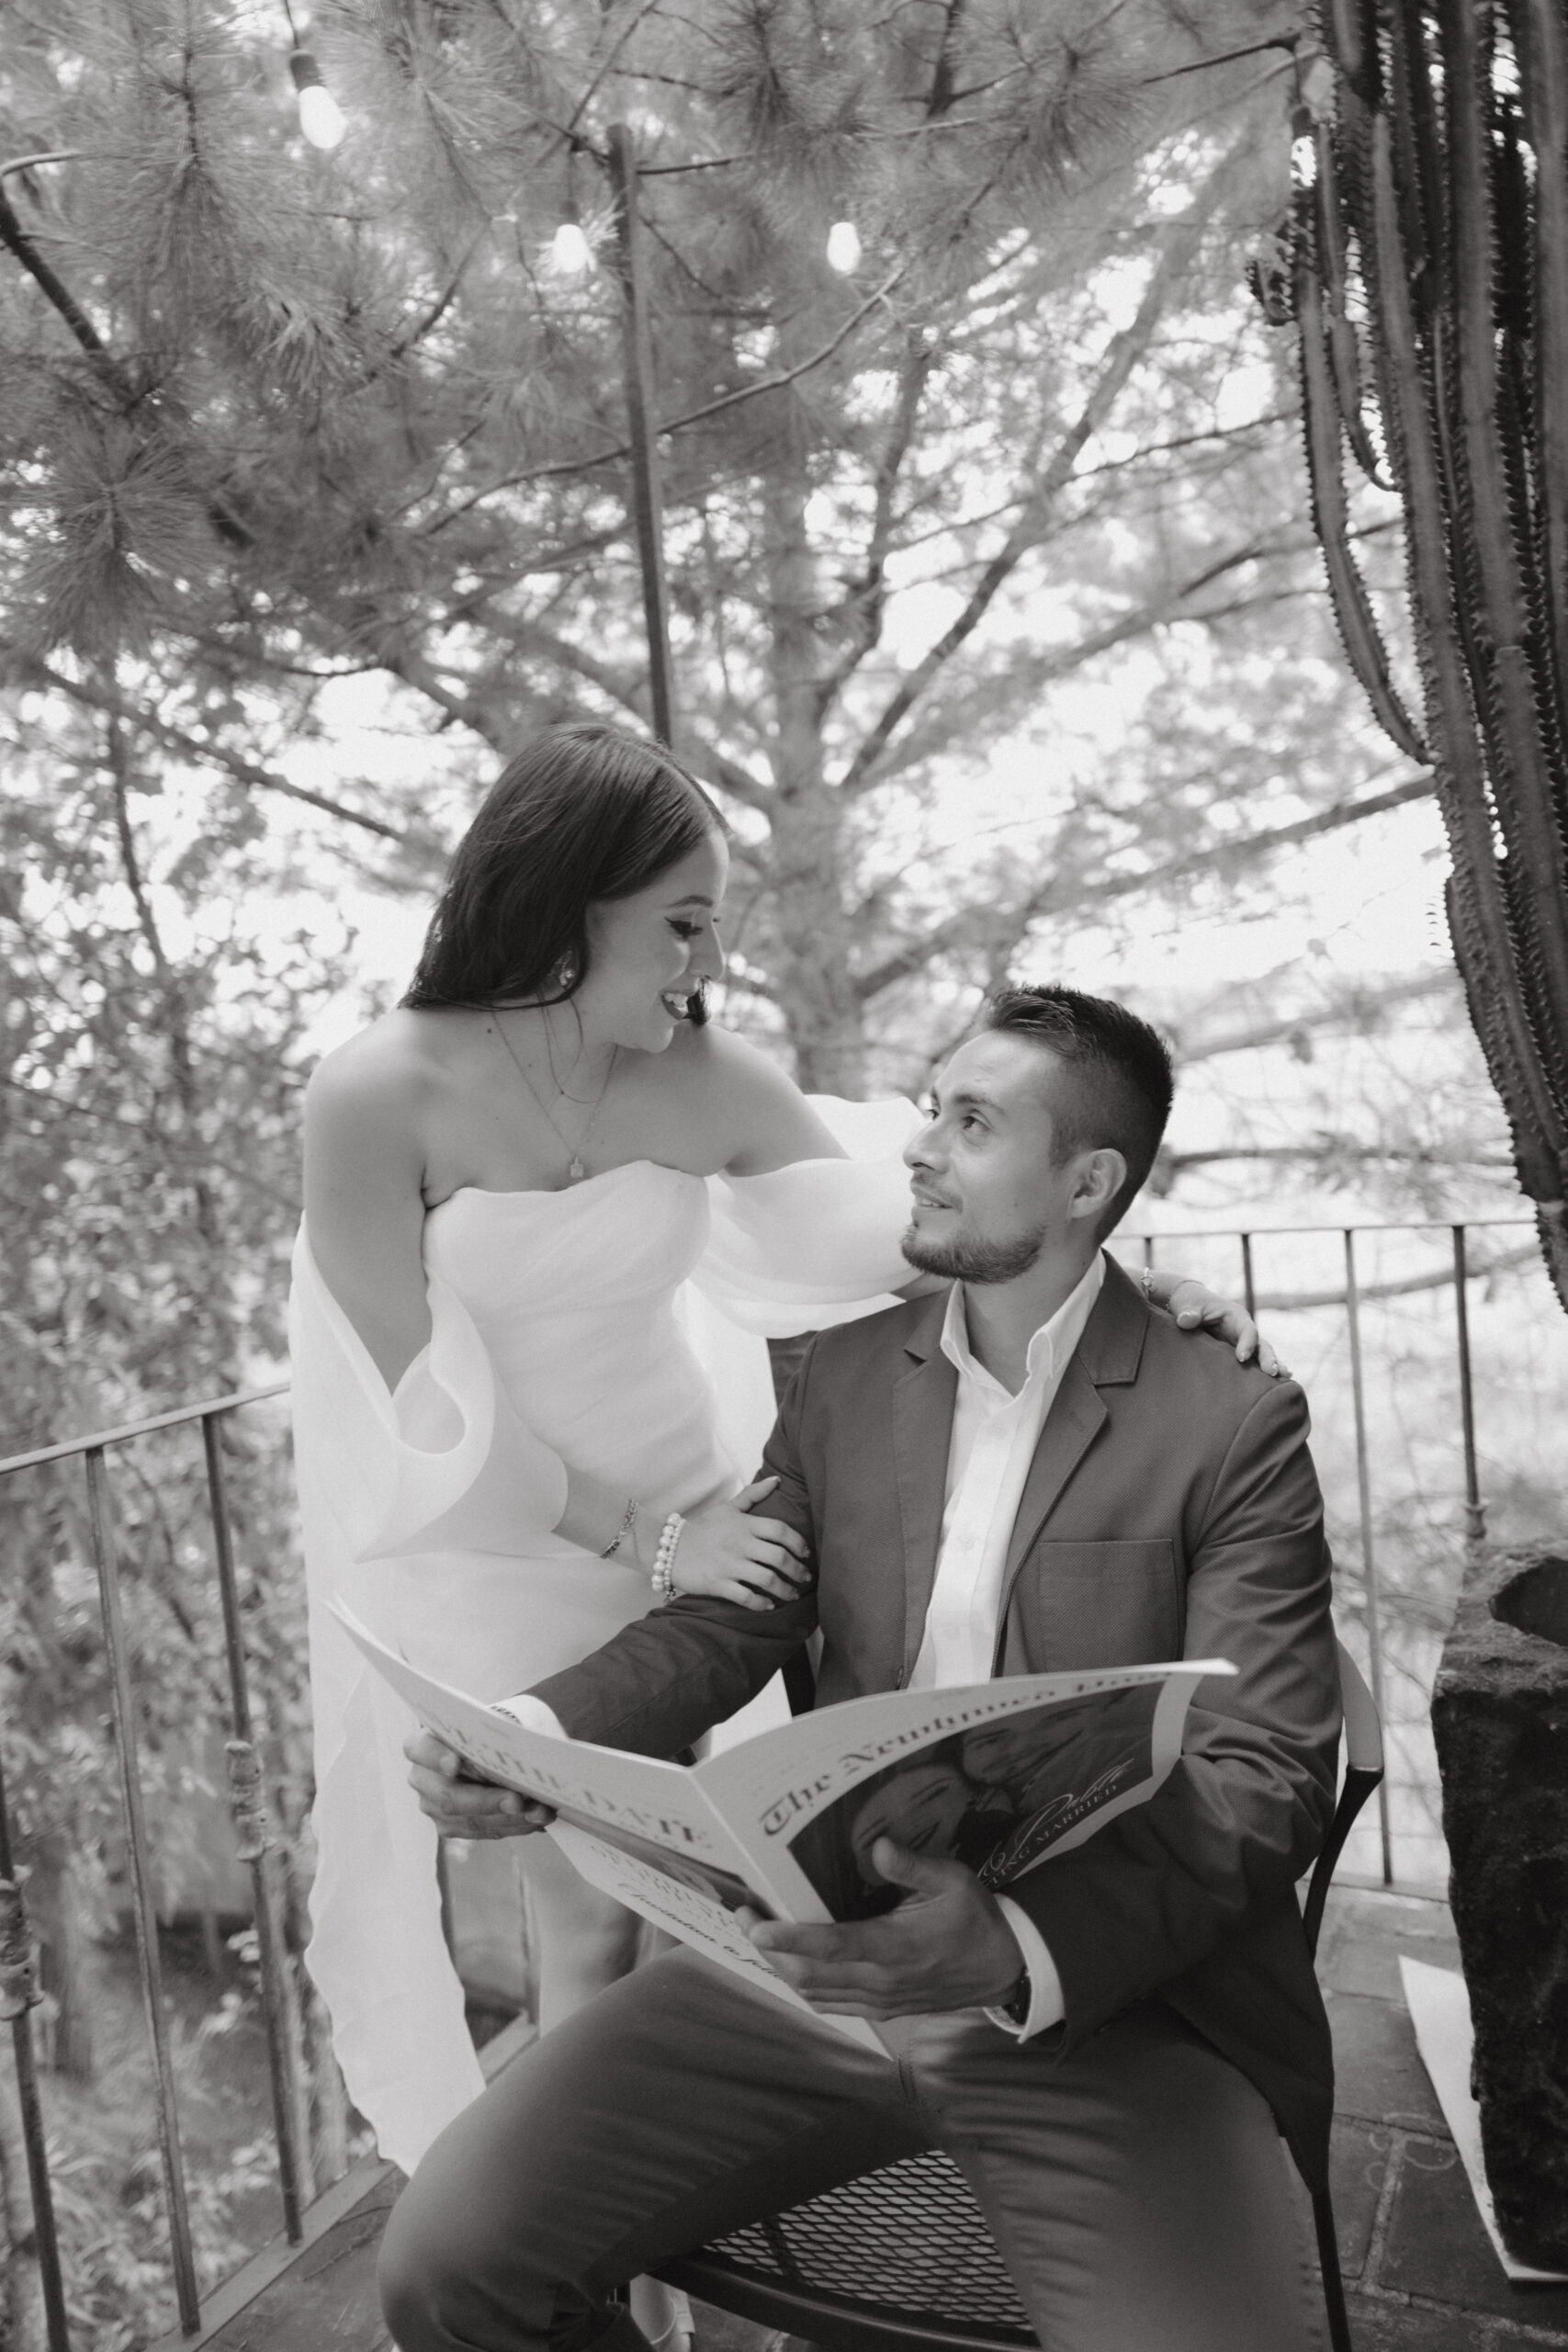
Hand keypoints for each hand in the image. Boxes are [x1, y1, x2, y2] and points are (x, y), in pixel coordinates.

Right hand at [404, 1729, 553, 1839]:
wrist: (482, 1750)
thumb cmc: (482, 1734)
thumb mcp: (482, 1727)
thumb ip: (490, 1739)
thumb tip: (518, 1756)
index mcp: (421, 1746)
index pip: (422, 1750)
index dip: (437, 1758)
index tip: (455, 1764)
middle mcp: (421, 1779)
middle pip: (448, 1796)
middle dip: (487, 1801)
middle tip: (517, 1801)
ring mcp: (433, 1806)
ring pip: (469, 1820)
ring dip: (510, 1818)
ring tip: (539, 1811)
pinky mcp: (450, 1826)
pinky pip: (483, 1830)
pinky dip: (514, 1825)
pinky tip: (536, 1818)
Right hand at [669, 1477, 812, 1610]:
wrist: (667, 1547)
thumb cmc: (702, 1528)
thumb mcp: (728, 1508)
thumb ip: (753, 1494)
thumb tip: (777, 1479)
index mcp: (745, 1524)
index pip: (781, 1531)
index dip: (799, 1543)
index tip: (807, 1553)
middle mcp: (740, 1543)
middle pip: (779, 1557)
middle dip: (798, 1570)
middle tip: (806, 1577)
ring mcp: (729, 1565)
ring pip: (767, 1579)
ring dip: (785, 1589)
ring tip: (793, 1595)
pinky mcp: (718, 1583)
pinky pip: (746, 1597)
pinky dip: (761, 1604)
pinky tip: (769, 1606)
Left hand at [743, 1840, 1021, 2017]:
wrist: (1006, 1970)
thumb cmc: (977, 1919)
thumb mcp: (954, 1881)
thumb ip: (914, 1866)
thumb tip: (878, 1846)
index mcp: (896, 1948)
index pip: (831, 1946)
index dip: (789, 1938)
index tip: (755, 1924)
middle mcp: (880, 1981)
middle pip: (808, 1973)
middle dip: (769, 1948)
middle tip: (743, 1915)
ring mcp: (879, 2001)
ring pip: (813, 1993)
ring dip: (781, 1967)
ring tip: (758, 1936)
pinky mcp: (882, 2011)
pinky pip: (830, 2004)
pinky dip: (803, 1985)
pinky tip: (790, 1963)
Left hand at [1148, 1270, 1288, 1378]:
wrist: (1189, 1306)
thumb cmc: (1190, 1303)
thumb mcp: (1188, 1305)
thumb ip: (1189, 1313)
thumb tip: (1185, 1320)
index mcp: (1236, 1316)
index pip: (1247, 1329)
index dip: (1247, 1343)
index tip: (1241, 1358)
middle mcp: (1244, 1329)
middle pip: (1261, 1344)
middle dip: (1268, 1357)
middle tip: (1273, 1372)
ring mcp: (1243, 1342)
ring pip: (1261, 1354)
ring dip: (1273, 1365)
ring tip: (1285, 1378)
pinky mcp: (1238, 1352)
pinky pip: (1254, 1362)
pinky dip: (1264, 1372)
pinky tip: (1277, 1383)